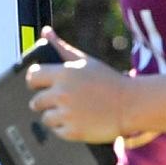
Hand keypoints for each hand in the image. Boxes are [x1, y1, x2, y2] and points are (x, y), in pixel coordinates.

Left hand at [25, 30, 140, 143]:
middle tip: (62, 100)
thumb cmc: (109, 81)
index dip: (35, 81)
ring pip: (45, 118)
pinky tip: (79, 120)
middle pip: (36, 101)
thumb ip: (62, 48)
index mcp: (64, 74)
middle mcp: (62, 93)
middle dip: (46, 101)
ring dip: (55, 116)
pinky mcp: (73, 132)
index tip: (39, 85)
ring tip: (73, 111)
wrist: (132, 105)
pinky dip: (66, 129)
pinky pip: (57, 131)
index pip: (32, 77)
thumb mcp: (86, 61)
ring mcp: (67, 114)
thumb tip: (45, 32)